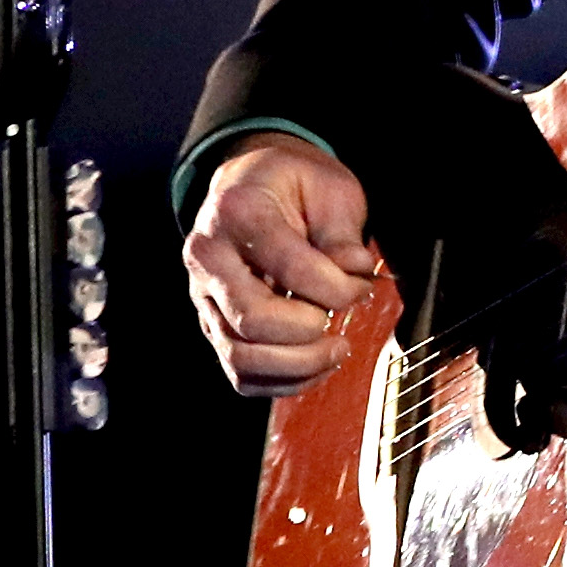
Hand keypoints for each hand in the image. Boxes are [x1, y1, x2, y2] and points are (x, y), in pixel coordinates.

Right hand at [188, 140, 386, 396]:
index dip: (336, 288)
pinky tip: (314, 365)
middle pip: (252, 320)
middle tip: (340, 323)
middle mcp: (208, 257)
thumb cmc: (292, 185)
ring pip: (241, 357)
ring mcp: (204, 296)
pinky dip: (282, 382)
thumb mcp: (328, 188)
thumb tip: (354, 273)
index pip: (288, 267)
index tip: (361, 287)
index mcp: (237, 212)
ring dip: (298, 366)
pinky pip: (240, 374)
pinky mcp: (213, 325)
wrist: (251, 183)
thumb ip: (342, 235)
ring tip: (334, 351)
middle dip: (310, 332)